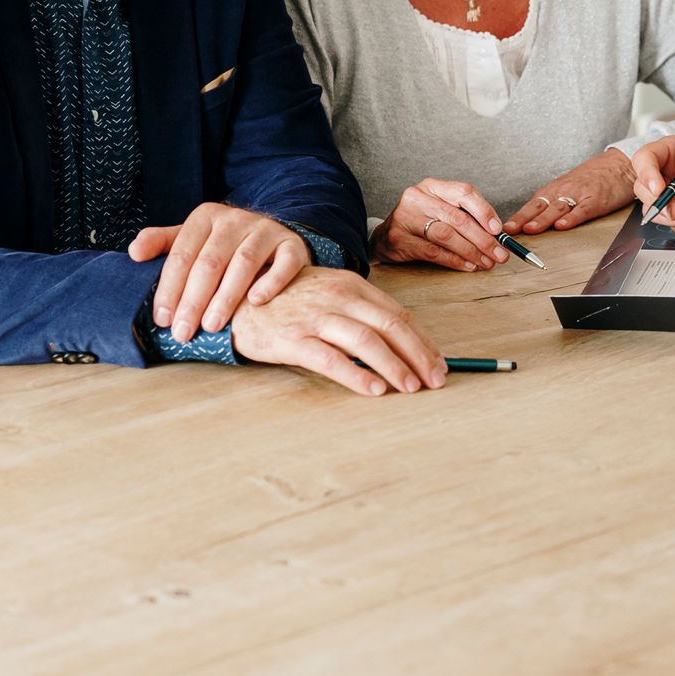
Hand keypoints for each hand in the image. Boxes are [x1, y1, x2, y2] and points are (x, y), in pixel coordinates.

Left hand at [129, 203, 312, 341]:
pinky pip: (284, 263)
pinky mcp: (292, 245)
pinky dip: (271, 282)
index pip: (182, 255)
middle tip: (183, 332)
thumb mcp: (190, 239)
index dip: (170, 288)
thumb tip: (134, 253)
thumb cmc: (222, 246)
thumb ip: (162, 244)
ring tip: (212, 325)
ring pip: (244, 262)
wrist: (272, 237)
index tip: (163, 320)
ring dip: (226, 296)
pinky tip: (256, 302)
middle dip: (193, 300)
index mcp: (205, 217)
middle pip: (210, 262)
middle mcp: (236, 219)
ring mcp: (266, 230)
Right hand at [232, 267, 446, 395]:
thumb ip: (360, 311)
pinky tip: (374, 390)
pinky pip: (331, 359)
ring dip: (394, 366)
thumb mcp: (328, 292)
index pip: (397, 313)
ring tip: (411, 387)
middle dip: (418, 354)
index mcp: (351, 285)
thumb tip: (400, 342)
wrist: (236, 297)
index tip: (438, 363)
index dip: (422, 340)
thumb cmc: (288, 299)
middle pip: (390, 326)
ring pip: (366, 341)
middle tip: (436, 380)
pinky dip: (356, 375)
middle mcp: (337, 298)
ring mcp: (315, 317)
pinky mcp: (293, 339)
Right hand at [372, 178, 507, 271]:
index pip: (464, 192)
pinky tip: (468, 266)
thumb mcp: (439, 209)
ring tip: (486, 262)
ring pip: (446, 235)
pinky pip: (432, 252)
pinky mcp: (399, 239)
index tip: (498, 230)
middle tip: (500, 254)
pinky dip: (454, 260)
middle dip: (483, 239)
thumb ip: (464, 216)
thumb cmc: (419, 222)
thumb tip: (497, 234)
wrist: (384, 237)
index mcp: (432, 186)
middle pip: (457, 218)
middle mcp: (418, 197)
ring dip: (471, 251)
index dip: (484, 211)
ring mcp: (406, 217)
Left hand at [508, 149, 637, 231]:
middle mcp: (563, 191)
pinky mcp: (596, 200)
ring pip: (557, 209)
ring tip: (530, 229)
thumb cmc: (592, 179)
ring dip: (542, 220)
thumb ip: (552, 204)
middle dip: (523, 219)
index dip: (517, 217)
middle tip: (510, 231)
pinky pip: (582, 210)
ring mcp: (580, 195)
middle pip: (540, 206)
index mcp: (555, 190)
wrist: (618, 165)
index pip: (532, 204)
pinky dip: (572, 219)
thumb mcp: (568, 188)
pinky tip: (562, 226)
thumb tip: (530, 221)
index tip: (503, 229)